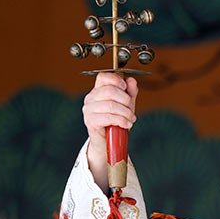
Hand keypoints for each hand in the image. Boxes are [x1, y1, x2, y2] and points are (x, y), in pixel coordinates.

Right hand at [82, 72, 137, 189]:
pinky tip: (126, 124)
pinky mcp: (90, 121)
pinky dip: (121, 121)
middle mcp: (90, 98)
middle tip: (131, 109)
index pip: (103, 77)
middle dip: (125, 100)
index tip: (125, 88)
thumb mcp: (126, 104)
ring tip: (130, 119)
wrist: (109, 141)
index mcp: (98, 91)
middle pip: (109, 91)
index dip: (116, 80)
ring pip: (111, 105)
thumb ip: (130, 92)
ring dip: (126, 113)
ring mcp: (88, 110)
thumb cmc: (116, 121)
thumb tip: (131, 81)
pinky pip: (108, 117)